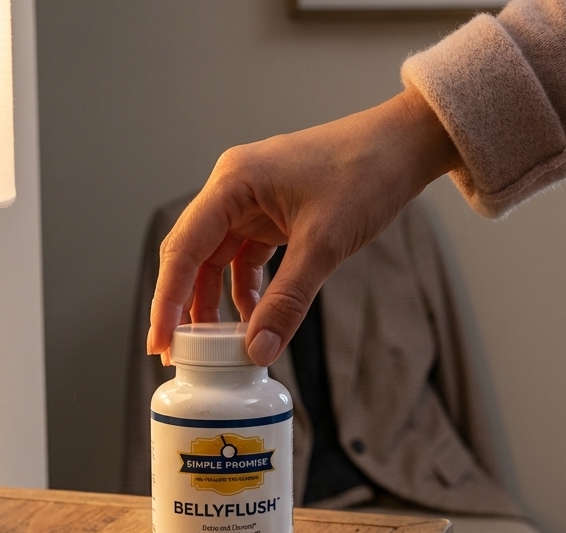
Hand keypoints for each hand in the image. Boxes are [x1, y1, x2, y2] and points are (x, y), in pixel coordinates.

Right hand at [147, 88, 460, 365]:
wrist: (404, 147)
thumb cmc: (365, 175)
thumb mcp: (324, 245)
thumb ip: (287, 301)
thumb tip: (257, 350)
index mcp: (232, 183)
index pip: (183, 250)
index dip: (167, 301)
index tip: (161, 343)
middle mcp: (234, 189)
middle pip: (193, 256)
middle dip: (184, 305)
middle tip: (178, 352)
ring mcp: (254, 202)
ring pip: (219, 260)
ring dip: (217, 301)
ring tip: (216, 345)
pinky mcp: (275, 215)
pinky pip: (247, 259)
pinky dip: (247, 290)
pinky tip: (254, 318)